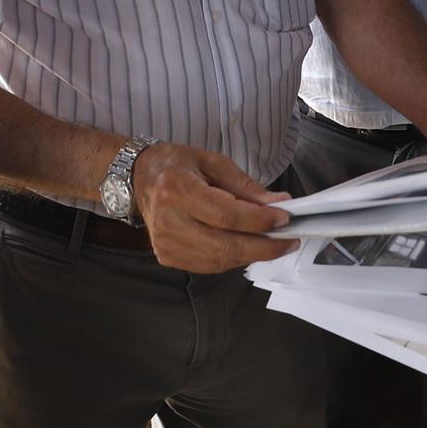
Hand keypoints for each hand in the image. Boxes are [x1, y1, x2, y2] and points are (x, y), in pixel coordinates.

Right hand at [132, 143, 292, 272]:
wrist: (138, 178)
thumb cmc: (176, 165)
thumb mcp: (212, 161)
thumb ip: (245, 186)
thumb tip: (278, 204)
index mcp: (177, 190)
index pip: (226, 216)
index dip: (259, 221)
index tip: (284, 219)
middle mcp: (168, 221)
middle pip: (225, 245)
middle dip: (263, 246)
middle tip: (288, 241)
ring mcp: (165, 244)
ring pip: (220, 260)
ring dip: (251, 254)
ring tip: (272, 243)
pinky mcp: (167, 257)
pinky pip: (209, 265)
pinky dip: (233, 259)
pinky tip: (245, 247)